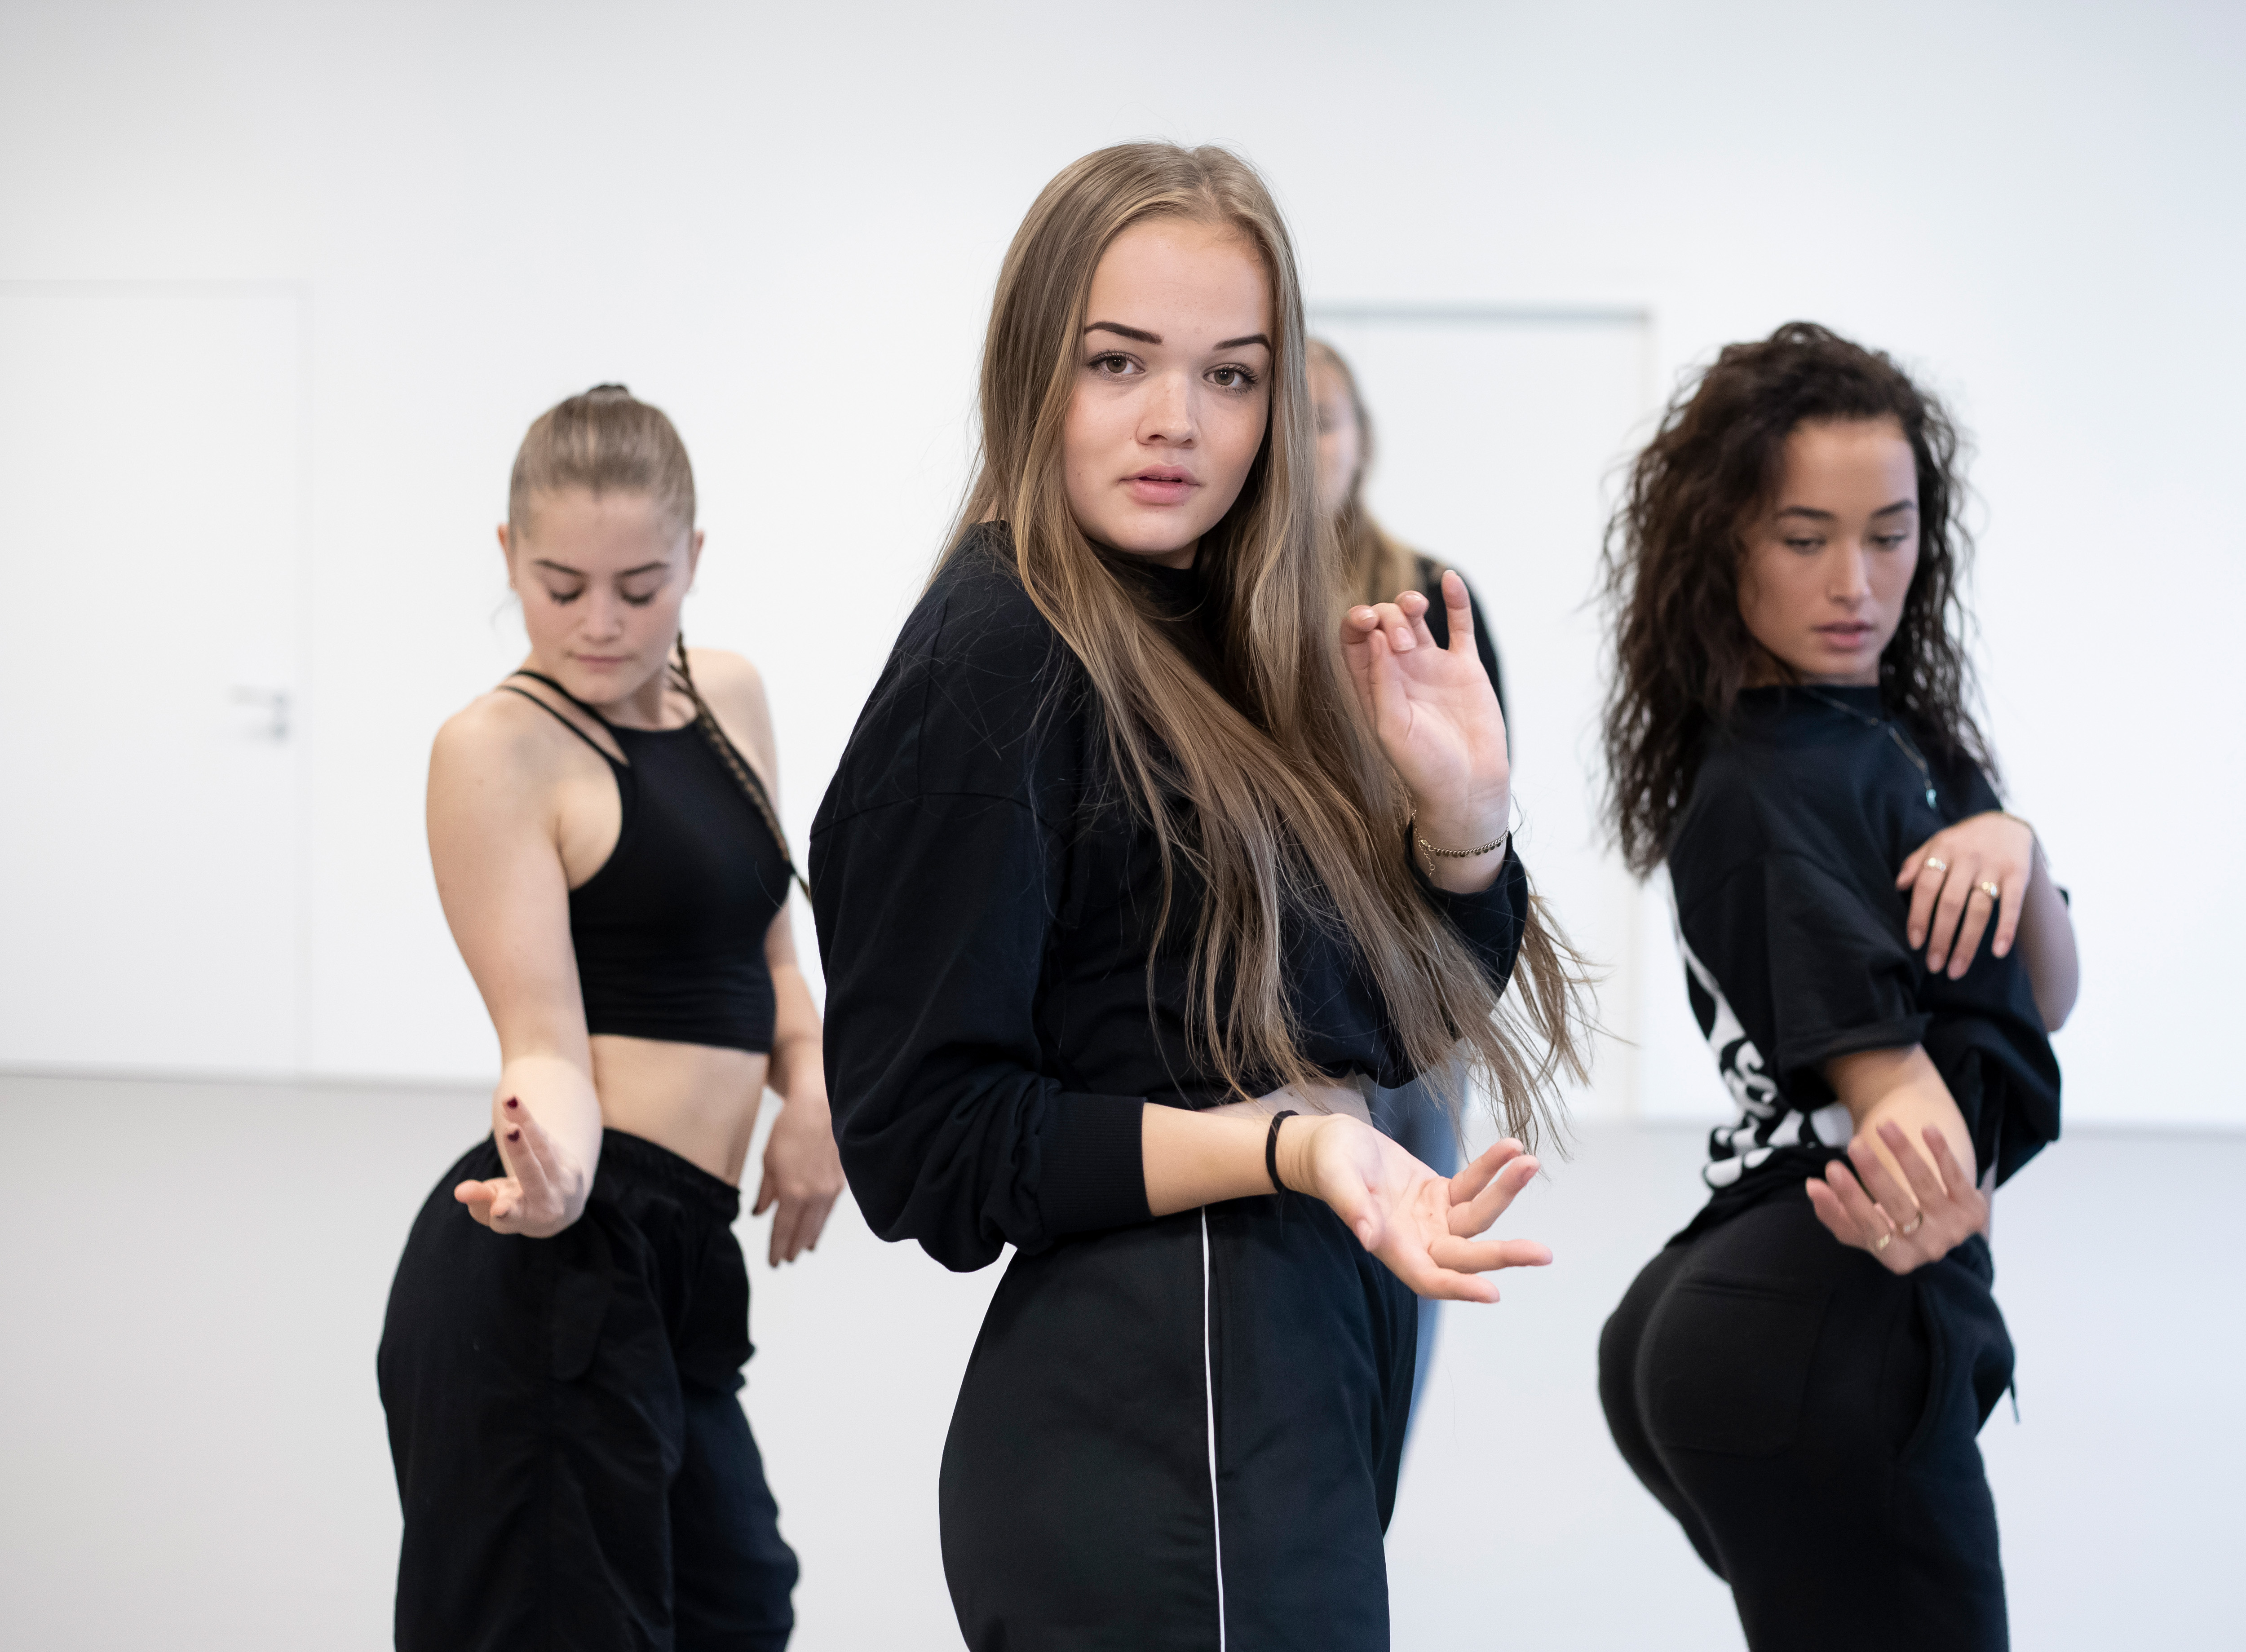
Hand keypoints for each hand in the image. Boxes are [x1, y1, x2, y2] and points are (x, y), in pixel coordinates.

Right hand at [455, 1095, 589, 1237]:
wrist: (562, 1208)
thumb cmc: (518, 1209)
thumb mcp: (494, 1211)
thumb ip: (478, 1200)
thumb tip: (460, 1191)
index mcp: (525, 1220)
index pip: (513, 1216)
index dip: (505, 1212)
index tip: (499, 1209)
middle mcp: (548, 1202)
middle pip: (533, 1174)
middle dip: (520, 1152)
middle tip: (510, 1131)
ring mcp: (564, 1182)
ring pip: (544, 1148)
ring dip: (526, 1121)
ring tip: (509, 1100)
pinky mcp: (572, 1162)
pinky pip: (546, 1138)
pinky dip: (529, 1121)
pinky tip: (513, 1105)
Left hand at [754, 1090, 844, 1265]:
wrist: (821, 1107)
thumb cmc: (790, 1130)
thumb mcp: (769, 1162)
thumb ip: (766, 1193)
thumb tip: (760, 1213)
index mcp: (793, 1193)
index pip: (783, 1230)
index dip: (777, 1248)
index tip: (773, 1262)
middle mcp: (815, 1196)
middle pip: (803, 1232)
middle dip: (793, 1248)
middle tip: (786, 1260)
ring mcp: (831, 1190)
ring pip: (819, 1224)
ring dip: (809, 1239)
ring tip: (802, 1250)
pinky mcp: (842, 1181)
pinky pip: (830, 1209)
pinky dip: (821, 1221)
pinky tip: (817, 1227)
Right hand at [1281, 1114, 1549, 1301]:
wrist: (1330, 1143)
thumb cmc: (1328, 1162)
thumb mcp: (1337, 1177)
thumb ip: (1352, 1206)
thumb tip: (1368, 1237)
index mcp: (1391, 1245)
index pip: (1429, 1277)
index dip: (1459, 1287)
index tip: (1493, 1292)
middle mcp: (1417, 1240)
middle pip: (1465, 1255)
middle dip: (1503, 1255)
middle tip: (1543, 1253)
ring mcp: (1432, 1219)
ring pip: (1476, 1217)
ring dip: (1504, 1193)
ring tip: (1528, 1162)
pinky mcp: (1439, 1195)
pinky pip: (1471, 1185)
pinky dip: (1491, 1169)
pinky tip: (1510, 1148)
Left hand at [1339, 572, 1509, 879]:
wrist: (1467, 787)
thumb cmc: (1423, 767)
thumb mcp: (1391, 728)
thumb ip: (1380, 681)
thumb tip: (1373, 633)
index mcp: (1373, 686)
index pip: (1355, 640)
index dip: (1356, 622)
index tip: (1365, 620)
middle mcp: (1399, 672)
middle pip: (1384, 622)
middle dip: (1389, 619)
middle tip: (1402, 646)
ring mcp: (1432, 666)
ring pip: (1416, 619)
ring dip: (1411, 603)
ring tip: (1418, 612)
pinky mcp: (1464, 668)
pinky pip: (1460, 626)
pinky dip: (1456, 601)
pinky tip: (1449, 579)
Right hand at [1806, 1120, 1987, 1274]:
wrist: (1937, 1227)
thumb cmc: (1889, 1225)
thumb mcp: (1859, 1227)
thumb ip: (1833, 1211)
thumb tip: (1813, 1186)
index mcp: (1897, 1258)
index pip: (1870, 1228)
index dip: (1851, 1198)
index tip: (1831, 1168)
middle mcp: (1928, 1249)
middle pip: (1898, 1206)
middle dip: (1874, 1173)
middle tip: (1854, 1144)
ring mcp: (1954, 1231)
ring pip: (1926, 1186)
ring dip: (1904, 1152)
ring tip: (1883, 1124)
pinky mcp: (1973, 1211)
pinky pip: (1957, 1178)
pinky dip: (1942, 1153)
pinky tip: (1926, 1129)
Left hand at [1896, 811, 2034, 978]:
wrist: (2006, 823)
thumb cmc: (1962, 842)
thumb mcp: (1936, 844)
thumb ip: (1916, 863)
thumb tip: (1898, 885)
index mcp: (1943, 850)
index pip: (1927, 887)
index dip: (1919, 916)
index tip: (1915, 943)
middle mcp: (1967, 859)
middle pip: (1951, 904)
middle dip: (1941, 938)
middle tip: (1933, 965)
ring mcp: (1994, 867)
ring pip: (1979, 910)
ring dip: (1967, 943)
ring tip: (1956, 969)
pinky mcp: (2018, 874)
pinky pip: (2012, 905)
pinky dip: (2006, 929)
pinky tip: (1998, 951)